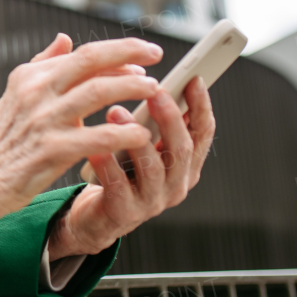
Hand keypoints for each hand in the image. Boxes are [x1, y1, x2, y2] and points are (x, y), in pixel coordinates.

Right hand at [0, 34, 161, 228]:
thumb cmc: (6, 138)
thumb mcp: (18, 93)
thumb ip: (44, 65)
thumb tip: (66, 38)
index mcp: (31, 76)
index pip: (83, 55)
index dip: (117, 52)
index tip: (144, 56)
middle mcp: (36, 91)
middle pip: (91, 62)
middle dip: (129, 55)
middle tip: (158, 58)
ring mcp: (43, 119)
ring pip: (98, 93)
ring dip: (131, 89)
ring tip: (155, 90)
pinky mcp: (51, 150)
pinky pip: (97, 136)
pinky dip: (123, 133)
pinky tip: (142, 135)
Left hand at [46, 75, 216, 257]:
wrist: (94, 218)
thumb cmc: (119, 173)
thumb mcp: (141, 145)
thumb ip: (152, 121)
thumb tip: (153, 81)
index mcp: (184, 165)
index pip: (202, 133)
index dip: (201, 106)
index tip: (193, 79)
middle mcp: (175, 184)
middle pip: (181, 149)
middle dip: (171, 118)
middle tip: (154, 91)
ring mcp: (151, 201)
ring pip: (152, 168)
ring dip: (135, 137)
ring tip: (115, 112)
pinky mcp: (124, 212)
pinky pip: (117, 185)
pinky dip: (107, 164)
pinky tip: (95, 147)